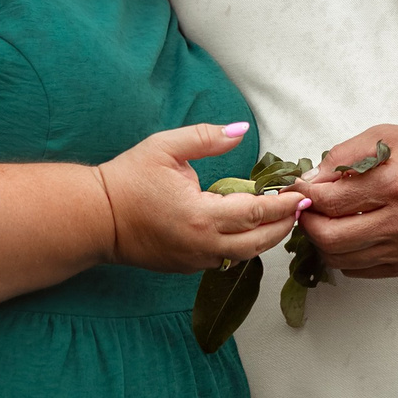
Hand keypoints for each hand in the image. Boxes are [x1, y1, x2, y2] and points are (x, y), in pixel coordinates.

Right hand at [99, 123, 304, 274]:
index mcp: (202, 215)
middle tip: (299, 209)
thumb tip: (240, 130)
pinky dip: (241, 246)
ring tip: (280, 219)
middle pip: (259, 241)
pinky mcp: (185, 267)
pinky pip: (224, 260)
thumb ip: (207, 138)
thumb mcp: (166, 147)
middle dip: (283, 225)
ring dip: (265, 238)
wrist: (95, 218)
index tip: (301, 194)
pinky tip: (247, 229)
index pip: (258, 213)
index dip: (285, 205)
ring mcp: (194, 260)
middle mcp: (203, 245)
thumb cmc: (128, 180)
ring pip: (244, 255)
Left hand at [293, 125, 397, 278]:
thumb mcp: (387, 137)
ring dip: (323, 241)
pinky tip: (350, 233)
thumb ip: (344, 156)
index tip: (299, 189)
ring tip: (327, 220)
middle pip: (330, 237)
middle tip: (308, 209)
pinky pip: (359, 270)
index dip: (305, 196)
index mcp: (395, 183)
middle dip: (308, 223)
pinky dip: (345, 255)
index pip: (330, 201)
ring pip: (340, 259)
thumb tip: (309, 181)